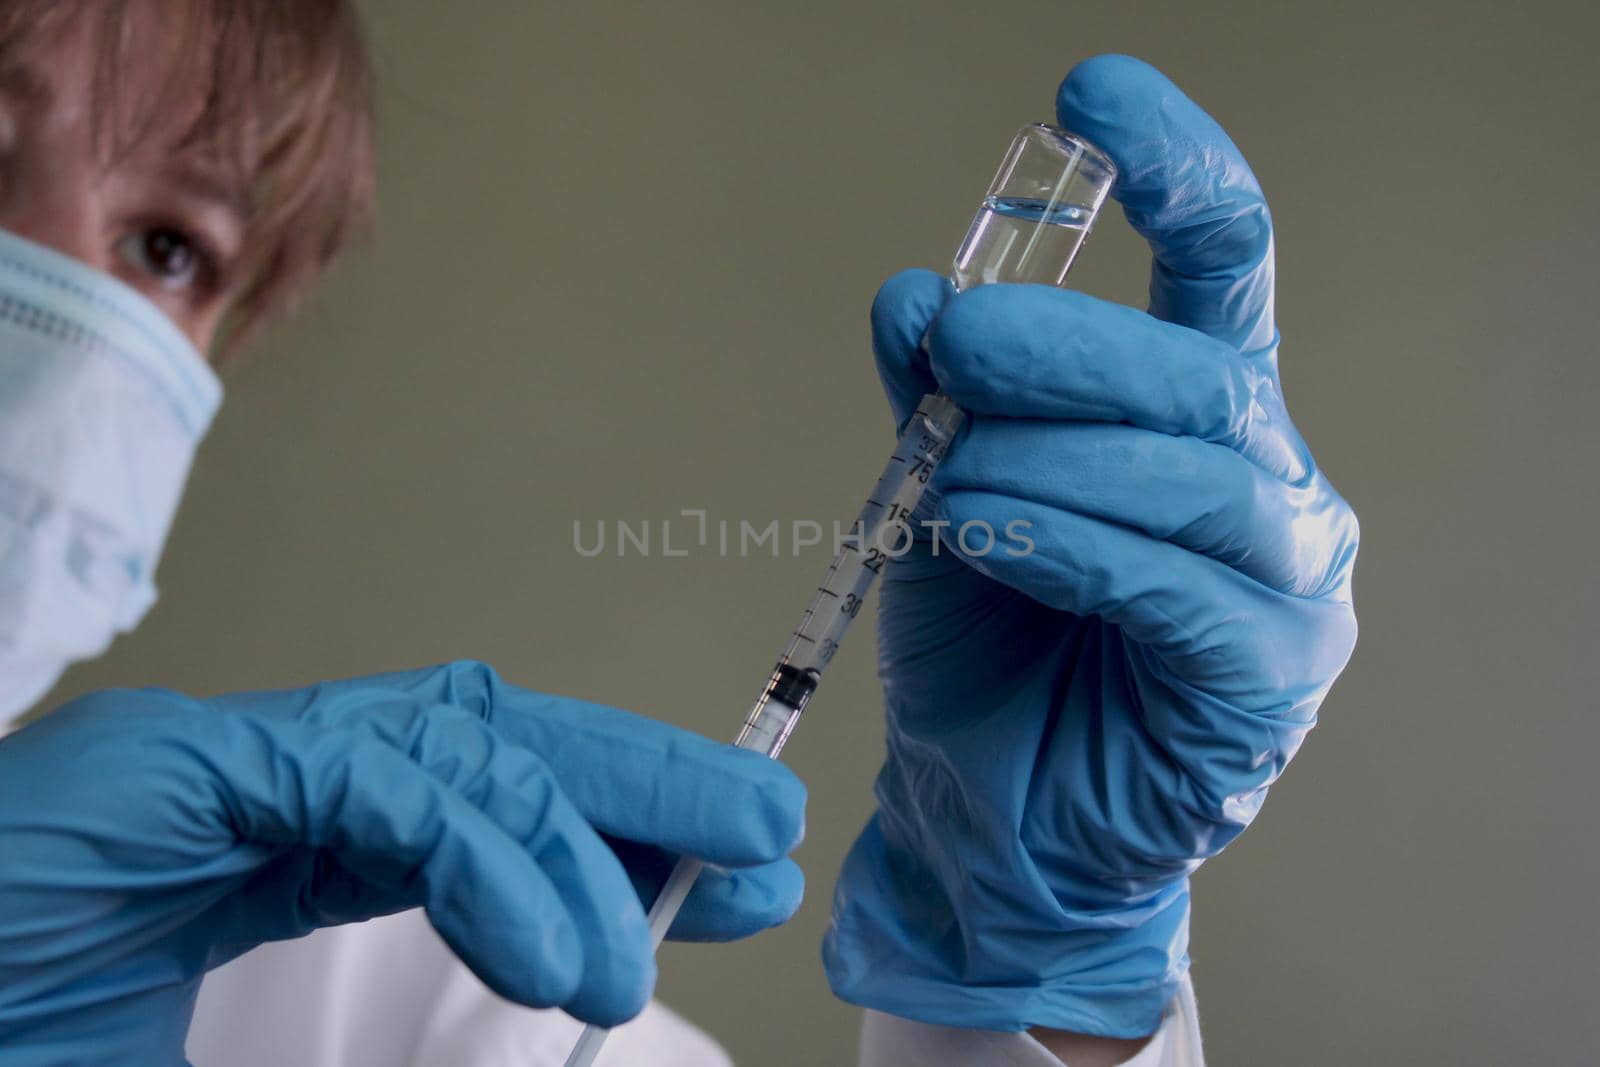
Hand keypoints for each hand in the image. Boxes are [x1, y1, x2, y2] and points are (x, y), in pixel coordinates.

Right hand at [0, 661, 804, 1062]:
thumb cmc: (27, 1021)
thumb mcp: (230, 1050)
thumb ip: (360, 1043)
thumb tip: (538, 1024)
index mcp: (274, 843)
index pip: (476, 804)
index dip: (604, 833)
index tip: (715, 882)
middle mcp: (259, 780)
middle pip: (494, 744)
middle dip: (639, 786)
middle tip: (765, 836)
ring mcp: (212, 764)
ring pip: (461, 740)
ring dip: (596, 813)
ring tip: (702, 898)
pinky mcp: (166, 769)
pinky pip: (383, 785)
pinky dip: (492, 855)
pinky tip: (569, 946)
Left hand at [823, 55, 1357, 1038]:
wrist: (988, 817)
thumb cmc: (985, 653)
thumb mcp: (942, 497)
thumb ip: (941, 403)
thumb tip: (916, 293)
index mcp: (1202, 423)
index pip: (1224, 268)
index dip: (1174, 168)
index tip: (1094, 94)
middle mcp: (1270, 488)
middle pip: (1199, 374)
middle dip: (1070, 344)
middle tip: (963, 342)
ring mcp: (1287, 587)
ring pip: (1192, 478)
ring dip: (1054, 461)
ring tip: (953, 479)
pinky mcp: (1265, 682)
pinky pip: (1178, 588)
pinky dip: (1073, 547)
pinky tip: (990, 533)